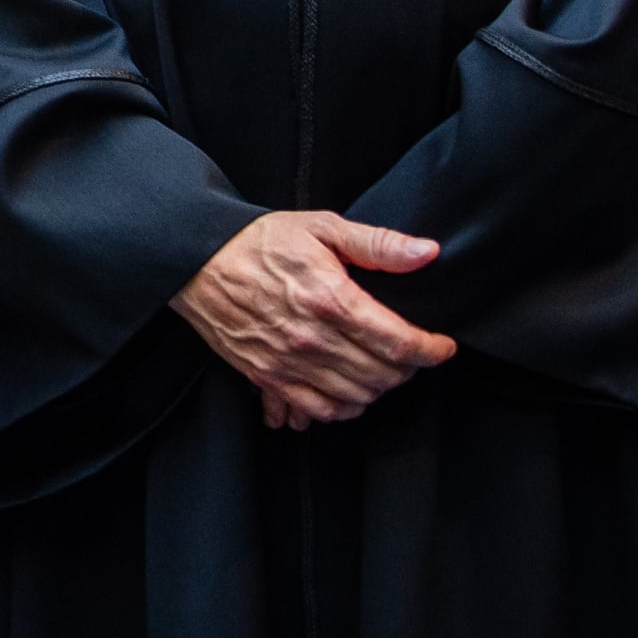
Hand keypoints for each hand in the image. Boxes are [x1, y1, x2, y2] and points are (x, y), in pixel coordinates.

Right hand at [172, 211, 455, 428]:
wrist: (196, 260)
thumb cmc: (259, 241)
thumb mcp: (321, 227)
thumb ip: (378, 244)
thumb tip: (427, 253)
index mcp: (330, 299)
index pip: (399, 342)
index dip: (431, 349)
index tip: (441, 346)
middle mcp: (312, 338)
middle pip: (383, 375)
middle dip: (408, 367)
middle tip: (411, 351)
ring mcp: (288, 363)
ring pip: (356, 397)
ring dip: (380, 388)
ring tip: (383, 368)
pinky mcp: (267, 376)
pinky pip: (319, 410)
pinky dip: (344, 407)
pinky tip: (350, 390)